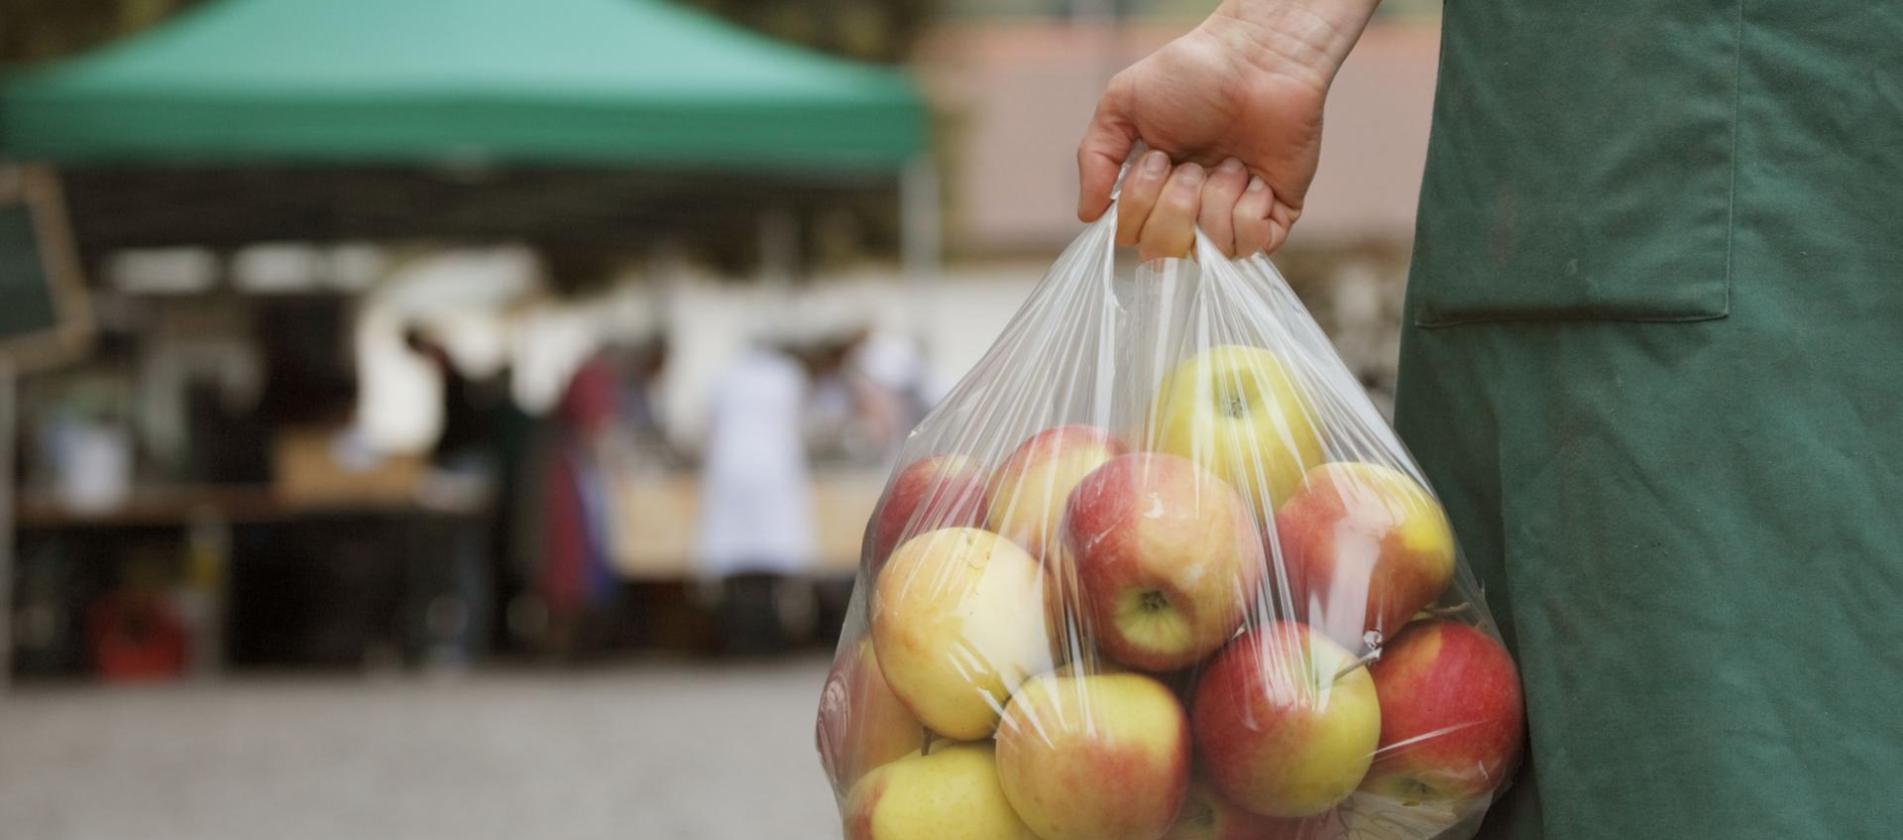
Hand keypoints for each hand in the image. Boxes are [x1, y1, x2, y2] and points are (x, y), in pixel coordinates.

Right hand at [1077, 3, 1371, 257]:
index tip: (1157, 157)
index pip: (1130, 235)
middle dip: (1175, 205)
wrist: (1256, 57)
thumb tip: (1087, 215)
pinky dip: (1249, 210)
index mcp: (1153, 189)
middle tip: (1193, 164)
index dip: (1138, 205)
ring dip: (1215, 201)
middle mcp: (1190, 209)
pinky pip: (1252, 246)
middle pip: (1164, 253)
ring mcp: (1231, 215)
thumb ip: (1095, 158)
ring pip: (1209, 252)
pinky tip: (1255, 178)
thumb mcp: (1121, 104)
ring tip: (1230, 163)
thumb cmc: (1191, 73)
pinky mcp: (1274, 216)